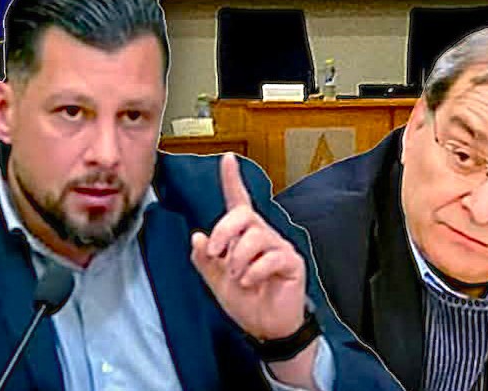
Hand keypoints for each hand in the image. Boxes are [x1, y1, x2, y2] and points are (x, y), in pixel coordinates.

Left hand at [191, 153, 306, 340]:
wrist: (267, 328)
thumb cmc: (246, 302)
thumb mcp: (216, 282)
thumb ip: (204, 260)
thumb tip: (197, 236)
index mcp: (243, 237)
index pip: (238, 202)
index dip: (232, 180)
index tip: (227, 159)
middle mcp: (262, 236)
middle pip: (243, 215)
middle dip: (223, 232)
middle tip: (215, 253)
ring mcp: (278, 248)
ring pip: (255, 236)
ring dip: (238, 259)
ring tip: (238, 277)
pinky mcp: (291, 263)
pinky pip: (271, 257)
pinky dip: (254, 272)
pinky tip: (251, 283)